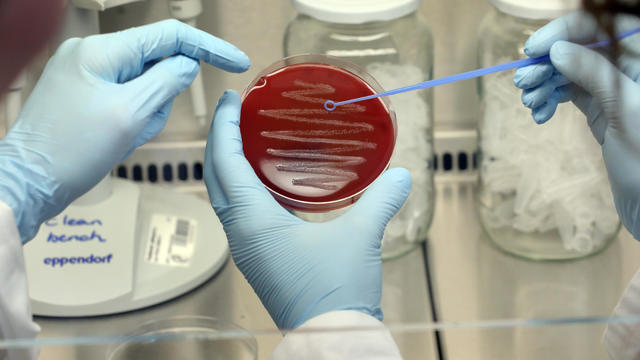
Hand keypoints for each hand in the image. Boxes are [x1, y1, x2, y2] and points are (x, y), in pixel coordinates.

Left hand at [0, 19, 249, 241]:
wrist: (28, 184)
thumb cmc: (73, 150)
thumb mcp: (130, 114)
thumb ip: (167, 82)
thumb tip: (188, 65)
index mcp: (102, 51)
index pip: (169, 35)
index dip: (208, 47)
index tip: (238, 62)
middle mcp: (93, 55)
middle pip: (157, 63)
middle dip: (163, 98)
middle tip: (141, 127)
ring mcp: (87, 74)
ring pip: (145, 85)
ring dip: (148, 114)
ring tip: (124, 137)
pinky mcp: (86, 94)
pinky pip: (128, 100)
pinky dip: (134, 119)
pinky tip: (116, 140)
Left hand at [204, 90, 410, 329]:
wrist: (330, 337)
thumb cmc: (336, 291)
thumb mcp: (361, 238)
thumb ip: (380, 200)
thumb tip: (400, 175)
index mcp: (253, 222)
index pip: (225, 163)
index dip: (224, 128)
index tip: (232, 101)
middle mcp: (241, 233)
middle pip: (215, 177)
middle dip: (220, 141)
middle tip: (236, 114)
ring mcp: (247, 248)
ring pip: (225, 196)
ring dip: (228, 165)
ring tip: (247, 139)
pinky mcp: (259, 258)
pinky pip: (240, 212)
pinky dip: (244, 187)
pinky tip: (269, 181)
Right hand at [513, 12, 639, 238]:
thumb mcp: (626, 111)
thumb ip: (596, 74)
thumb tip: (557, 50)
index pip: (600, 26)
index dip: (564, 32)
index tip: (532, 50)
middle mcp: (628, 70)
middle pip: (580, 48)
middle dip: (547, 63)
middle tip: (522, 84)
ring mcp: (614, 91)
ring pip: (570, 72)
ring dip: (544, 84)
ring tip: (529, 104)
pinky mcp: (602, 111)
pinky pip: (570, 94)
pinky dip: (551, 101)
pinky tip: (540, 116)